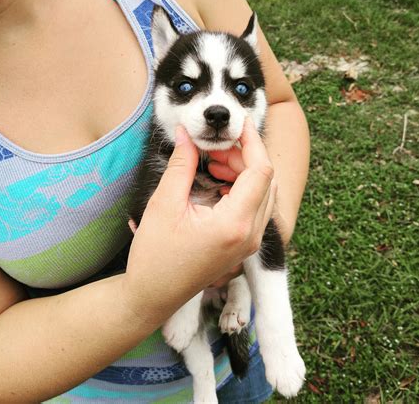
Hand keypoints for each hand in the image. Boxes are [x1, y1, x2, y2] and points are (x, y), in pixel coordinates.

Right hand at [122, 119, 275, 322]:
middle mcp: (251, 234)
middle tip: (214, 146)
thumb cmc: (154, 256)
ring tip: (213, 161)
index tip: (239, 123)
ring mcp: (250, 242)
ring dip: (243, 171)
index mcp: (235, 224)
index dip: (252, 141)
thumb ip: (181, 164)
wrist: (152, 296)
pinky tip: (217, 181)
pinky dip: (242, 188)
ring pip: (263, 193)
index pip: (261, 170)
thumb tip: (186, 133)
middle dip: (244, 155)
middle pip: (266, 180)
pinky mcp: (243, 245)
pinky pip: (255, 208)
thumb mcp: (164, 205)